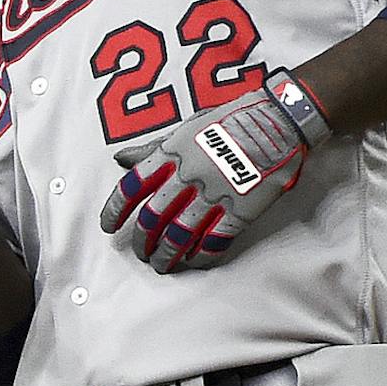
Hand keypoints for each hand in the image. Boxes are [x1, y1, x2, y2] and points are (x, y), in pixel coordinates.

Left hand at [99, 70, 328, 271]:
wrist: (278, 120)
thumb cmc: (229, 120)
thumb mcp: (184, 128)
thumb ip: (152, 149)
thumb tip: (120, 159)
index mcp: (170, 155)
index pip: (131, 188)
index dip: (115, 210)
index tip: (108, 227)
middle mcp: (187, 177)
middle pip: (153, 218)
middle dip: (142, 241)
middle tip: (140, 252)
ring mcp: (214, 195)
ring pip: (179, 235)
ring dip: (166, 255)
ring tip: (161, 265)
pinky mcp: (240, 210)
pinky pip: (215, 241)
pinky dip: (201, 256)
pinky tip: (193, 262)